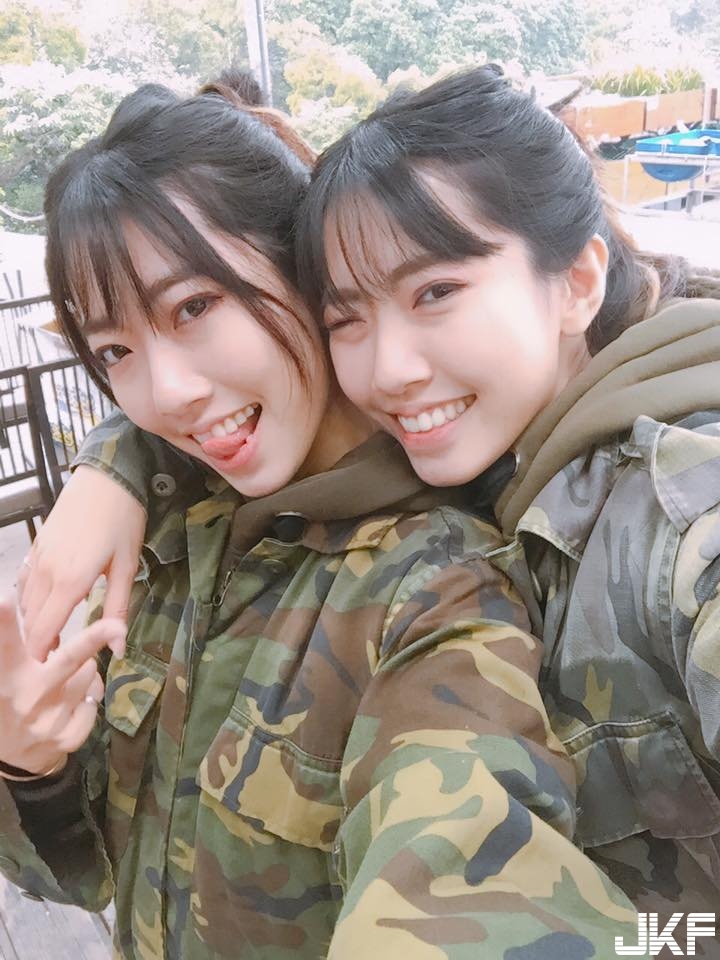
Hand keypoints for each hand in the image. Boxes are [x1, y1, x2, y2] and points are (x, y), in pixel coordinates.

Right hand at [0, 598, 124, 774]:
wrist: (16, 758)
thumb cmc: (10, 700)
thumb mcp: (5, 673)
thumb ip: (9, 646)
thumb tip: (14, 593)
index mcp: (7, 678)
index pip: (6, 646)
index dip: (4, 623)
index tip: (3, 599)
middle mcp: (28, 698)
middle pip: (68, 659)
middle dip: (94, 639)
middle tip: (116, 625)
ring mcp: (51, 720)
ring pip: (89, 673)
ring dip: (85, 667)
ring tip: (63, 678)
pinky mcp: (69, 737)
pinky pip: (94, 698)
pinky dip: (89, 694)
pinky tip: (70, 703)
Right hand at [17, 466, 145, 661]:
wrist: (107, 476)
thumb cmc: (123, 520)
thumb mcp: (126, 566)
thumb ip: (118, 608)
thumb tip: (117, 647)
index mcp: (71, 581)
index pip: (45, 629)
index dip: (41, 652)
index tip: (45, 667)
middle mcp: (47, 571)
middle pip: (30, 618)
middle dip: (36, 639)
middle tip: (51, 656)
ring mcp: (38, 556)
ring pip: (24, 599)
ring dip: (32, 619)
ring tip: (48, 634)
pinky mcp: (37, 543)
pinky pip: (24, 578)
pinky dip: (27, 596)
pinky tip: (39, 603)